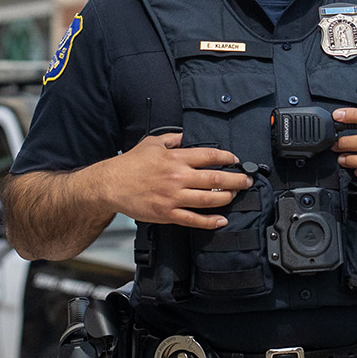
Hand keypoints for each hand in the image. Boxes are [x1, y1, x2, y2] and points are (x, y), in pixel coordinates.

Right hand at [102, 133, 252, 229]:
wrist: (110, 184)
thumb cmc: (130, 164)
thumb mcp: (152, 143)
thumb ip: (174, 139)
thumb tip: (188, 136)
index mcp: (175, 159)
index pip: (209, 156)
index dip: (228, 159)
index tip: (236, 161)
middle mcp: (178, 177)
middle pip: (216, 179)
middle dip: (236, 180)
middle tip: (247, 180)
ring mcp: (173, 197)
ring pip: (209, 199)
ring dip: (227, 198)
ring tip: (235, 195)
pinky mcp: (167, 213)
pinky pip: (194, 219)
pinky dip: (210, 221)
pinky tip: (221, 219)